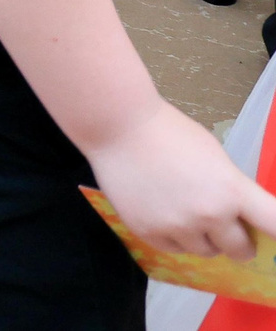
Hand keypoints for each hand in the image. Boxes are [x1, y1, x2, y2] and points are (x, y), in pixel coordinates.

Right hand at [87, 99, 275, 260]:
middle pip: (241, 250)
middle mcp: (209, 214)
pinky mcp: (148, 232)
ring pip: (206, 251)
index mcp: (232, 190)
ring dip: (203, 238)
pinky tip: (163, 212)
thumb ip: (231, 188)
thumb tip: (238, 213)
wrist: (117, 125)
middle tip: (226, 228)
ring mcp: (178, 226)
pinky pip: (174, 248)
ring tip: (185, 213)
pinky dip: (174, 237)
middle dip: (237, 240)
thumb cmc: (169, 131)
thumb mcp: (214, 156)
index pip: (275, 224)